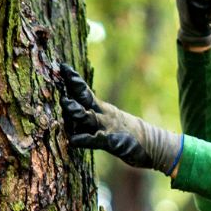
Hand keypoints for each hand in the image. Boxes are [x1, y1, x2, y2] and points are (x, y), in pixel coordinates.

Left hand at [55, 66, 182, 174]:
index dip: (73, 80)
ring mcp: (108, 128)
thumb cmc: (123, 132)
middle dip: (73, 90)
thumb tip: (69, 101)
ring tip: (66, 104)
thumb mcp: (107, 118)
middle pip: (85, 100)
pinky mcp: (114, 143)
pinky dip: (88, 139)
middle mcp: (103, 115)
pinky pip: (99, 141)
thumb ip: (89, 112)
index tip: (62, 67)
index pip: (84, 91)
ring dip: (78, 111)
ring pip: (90, 118)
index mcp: (101, 109)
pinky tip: (75, 140)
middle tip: (60, 79)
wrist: (150, 144)